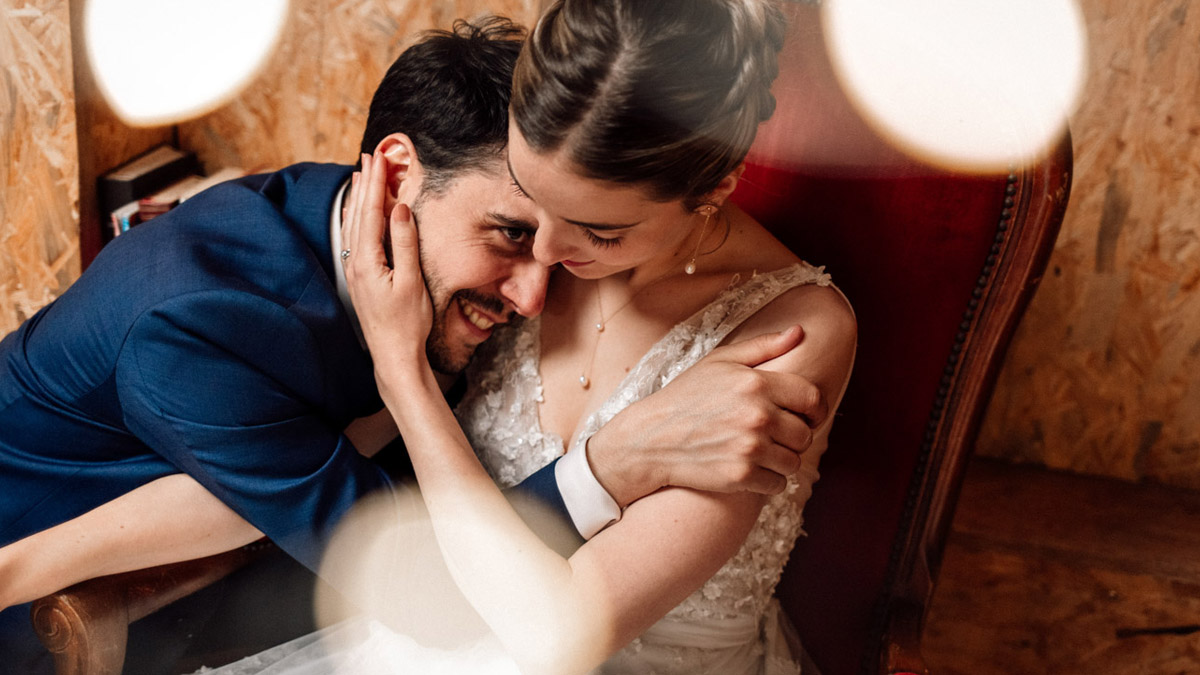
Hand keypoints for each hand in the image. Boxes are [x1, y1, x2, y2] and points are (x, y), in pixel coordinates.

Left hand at [342, 151, 431, 377]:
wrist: (394, 355)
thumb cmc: (408, 323)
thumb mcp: (412, 281)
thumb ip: (405, 242)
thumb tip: (400, 209)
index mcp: (368, 260)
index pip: (371, 211)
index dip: (375, 183)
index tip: (379, 158)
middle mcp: (355, 262)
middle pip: (358, 213)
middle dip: (364, 183)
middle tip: (370, 156)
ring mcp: (354, 271)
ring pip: (353, 224)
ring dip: (358, 198)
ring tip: (361, 176)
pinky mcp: (359, 279)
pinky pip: (354, 238)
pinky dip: (356, 218)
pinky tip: (357, 214)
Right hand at [587, 326, 827, 506]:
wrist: (650, 439)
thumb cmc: (686, 397)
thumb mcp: (720, 362)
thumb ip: (763, 346)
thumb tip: (800, 332)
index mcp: (756, 383)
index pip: (812, 398)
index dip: (816, 409)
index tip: (808, 416)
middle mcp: (757, 415)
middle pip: (805, 435)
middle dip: (794, 437)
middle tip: (773, 435)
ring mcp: (749, 448)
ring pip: (794, 462)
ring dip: (781, 460)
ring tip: (759, 452)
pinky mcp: (741, 476)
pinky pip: (778, 484)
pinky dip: (767, 480)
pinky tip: (748, 467)